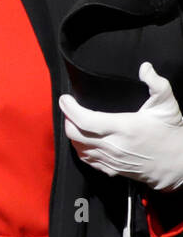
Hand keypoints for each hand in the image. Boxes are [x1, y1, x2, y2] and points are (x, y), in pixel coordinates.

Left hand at [60, 62, 182, 192]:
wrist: (178, 163)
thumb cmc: (170, 132)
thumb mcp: (167, 105)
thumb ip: (157, 84)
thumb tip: (145, 67)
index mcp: (124, 128)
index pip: (86, 121)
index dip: (70, 109)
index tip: (65, 98)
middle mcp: (114, 146)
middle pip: (75, 134)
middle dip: (67, 119)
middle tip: (69, 108)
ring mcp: (111, 159)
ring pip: (78, 148)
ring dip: (72, 134)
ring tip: (74, 121)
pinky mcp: (111, 169)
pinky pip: (87, 160)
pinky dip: (79, 148)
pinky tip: (82, 139)